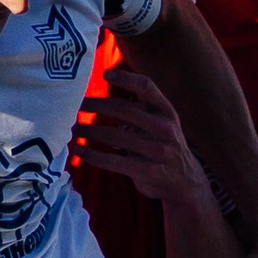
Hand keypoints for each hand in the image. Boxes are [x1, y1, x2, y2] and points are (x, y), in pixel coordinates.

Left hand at [73, 70, 201, 204]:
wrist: (184, 182)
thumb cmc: (164, 147)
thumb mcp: (161, 124)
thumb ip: (140, 110)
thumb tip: (105, 97)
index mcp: (166, 111)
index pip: (146, 87)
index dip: (125, 78)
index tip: (104, 74)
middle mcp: (163, 128)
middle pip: (123, 109)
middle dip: (96, 105)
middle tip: (76, 106)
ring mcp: (156, 150)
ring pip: (114, 135)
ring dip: (89, 131)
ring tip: (73, 129)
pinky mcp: (146, 171)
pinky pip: (112, 160)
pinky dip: (92, 155)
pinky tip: (80, 151)